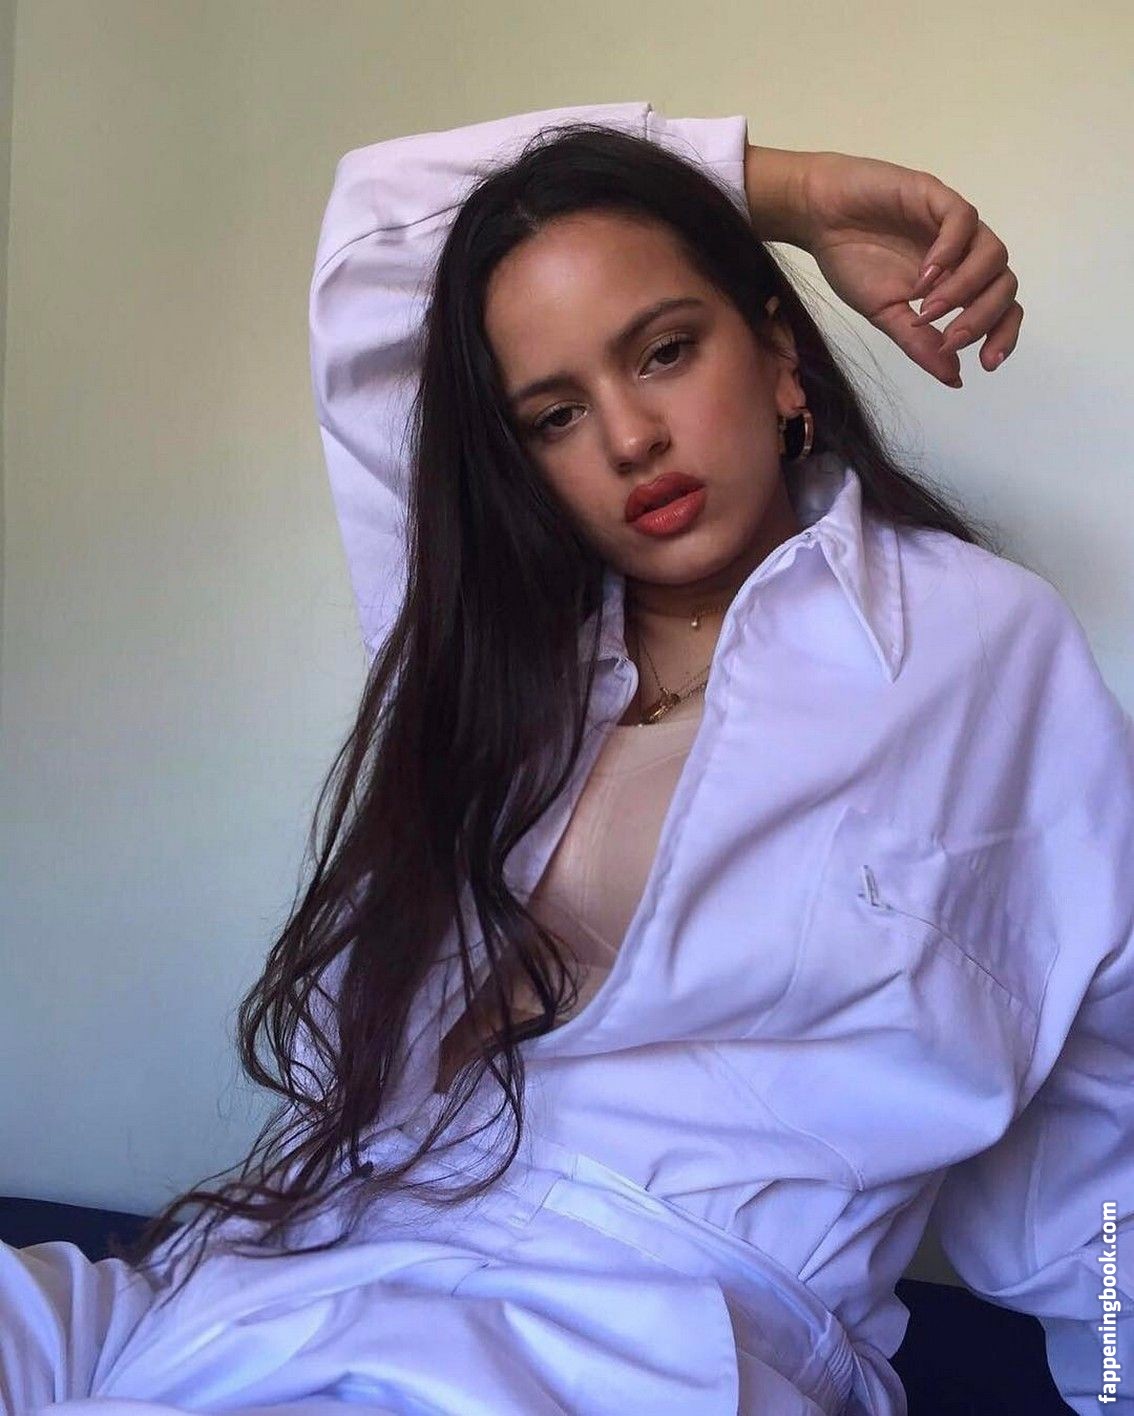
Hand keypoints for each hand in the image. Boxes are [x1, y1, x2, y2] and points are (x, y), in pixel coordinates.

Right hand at [795, 150, 1022, 387]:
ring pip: (993, 254)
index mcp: (957, 283)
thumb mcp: (885, 315)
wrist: (819, 217)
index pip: (1000, 308)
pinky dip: (950, 251)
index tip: (985, 364)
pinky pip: (963, 220)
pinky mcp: (937, 196)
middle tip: (950, 339)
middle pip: (1004, 285)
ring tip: (928, 307)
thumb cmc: (851, 261)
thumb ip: (920, 344)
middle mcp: (964, 254)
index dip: (1003, 334)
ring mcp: (953, 225)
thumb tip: (954, 378)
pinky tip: (924, 274)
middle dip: (982, 319)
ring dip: (966, 288)